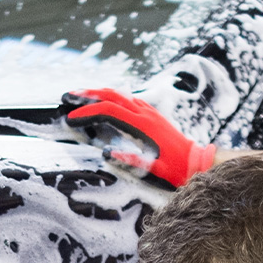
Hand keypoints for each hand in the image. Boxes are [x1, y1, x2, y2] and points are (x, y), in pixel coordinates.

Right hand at [61, 88, 215, 187]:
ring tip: (81, 95)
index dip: (88, 112)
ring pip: (120, 94)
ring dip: (99, 92)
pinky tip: (104, 101)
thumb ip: (129, 160)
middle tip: (68, 96)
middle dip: (88, 94)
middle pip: (112, 94)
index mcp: (142, 125)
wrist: (194, 161)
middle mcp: (145, 112)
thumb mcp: (151, 169)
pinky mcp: (151, 113)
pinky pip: (128, 99)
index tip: (71, 118)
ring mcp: (149, 111)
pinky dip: (112, 97)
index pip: (109, 111)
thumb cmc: (173, 168)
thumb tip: (105, 154)